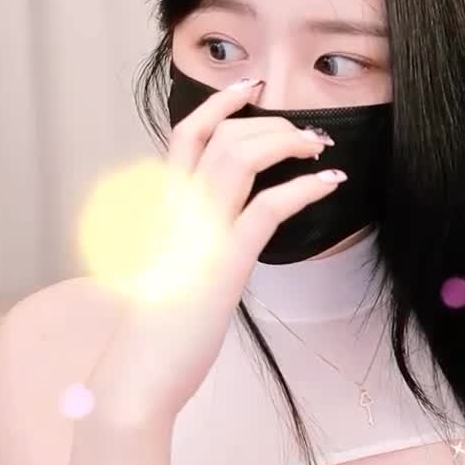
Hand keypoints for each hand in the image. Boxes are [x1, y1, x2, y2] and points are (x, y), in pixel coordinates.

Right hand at [87, 76, 342, 423]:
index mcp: (159, 210)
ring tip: (318, 150)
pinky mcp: (222, 262)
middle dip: (269, 124)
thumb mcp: (165, 272)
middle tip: (305, 135)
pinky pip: (269, 206)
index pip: (185, 135)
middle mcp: (174, 211)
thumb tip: (214, 233)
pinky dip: (305, 186)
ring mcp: (197, 233)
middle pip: (220, 136)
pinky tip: (329, 182)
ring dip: (287, 143)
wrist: (135, 377)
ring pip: (240, 156)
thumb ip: (183, 241)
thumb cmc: (153, 333)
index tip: (249, 88)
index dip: (218, 105)